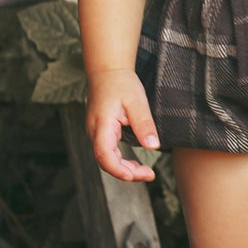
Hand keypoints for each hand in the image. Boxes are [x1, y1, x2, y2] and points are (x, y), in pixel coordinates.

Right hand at [86, 66, 159, 181]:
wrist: (108, 72)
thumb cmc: (121, 84)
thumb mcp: (137, 102)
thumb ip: (144, 124)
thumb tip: (153, 147)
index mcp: (101, 124)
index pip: (104, 154)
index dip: (117, 169)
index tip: (134, 176)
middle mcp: (94, 132)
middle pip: (105, 161)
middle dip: (127, 173)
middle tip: (149, 175)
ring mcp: (95, 133)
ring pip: (106, 159)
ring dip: (124, 169)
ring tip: (145, 172)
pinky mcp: (100, 133)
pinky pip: (108, 153)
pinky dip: (121, 161)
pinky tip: (134, 164)